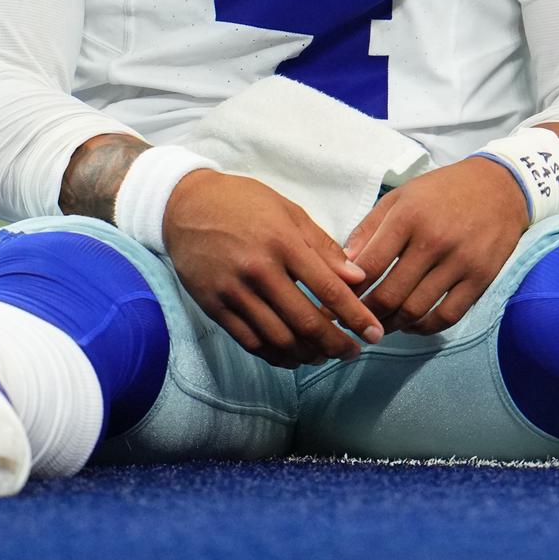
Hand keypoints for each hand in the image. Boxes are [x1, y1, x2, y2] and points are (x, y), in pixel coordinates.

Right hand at [163, 171, 383, 367]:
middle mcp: (258, 270)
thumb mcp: (289, 212)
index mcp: (283, 242)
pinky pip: (250, 341)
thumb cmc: (243, 203)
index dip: (356, 316)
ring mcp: (234, 291)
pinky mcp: (214, 306)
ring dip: (308, 354)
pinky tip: (292, 356)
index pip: (329, 289)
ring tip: (324, 356)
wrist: (185, 205)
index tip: (373, 333)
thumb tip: (357, 278)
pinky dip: (275, 355)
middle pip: (306, 322)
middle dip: (336, 344)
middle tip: (352, 353)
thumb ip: (323, 247)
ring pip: (279, 338)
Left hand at [345, 159, 530, 336]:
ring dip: (392, 325)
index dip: (348, 290)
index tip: (337, 302)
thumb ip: (369, 227)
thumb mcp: (401, 196)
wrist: (499, 186)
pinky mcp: (481, 278)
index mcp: (408, 216)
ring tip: (379, 325)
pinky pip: (447, 316)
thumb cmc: (442, 191)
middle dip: (366, 314)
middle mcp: (433, 240)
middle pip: (390, 295)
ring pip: (416, 310)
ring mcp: (460, 261)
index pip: (368, 266)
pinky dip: (425, 328)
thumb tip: (344, 264)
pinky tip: (413, 324)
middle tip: (355, 320)